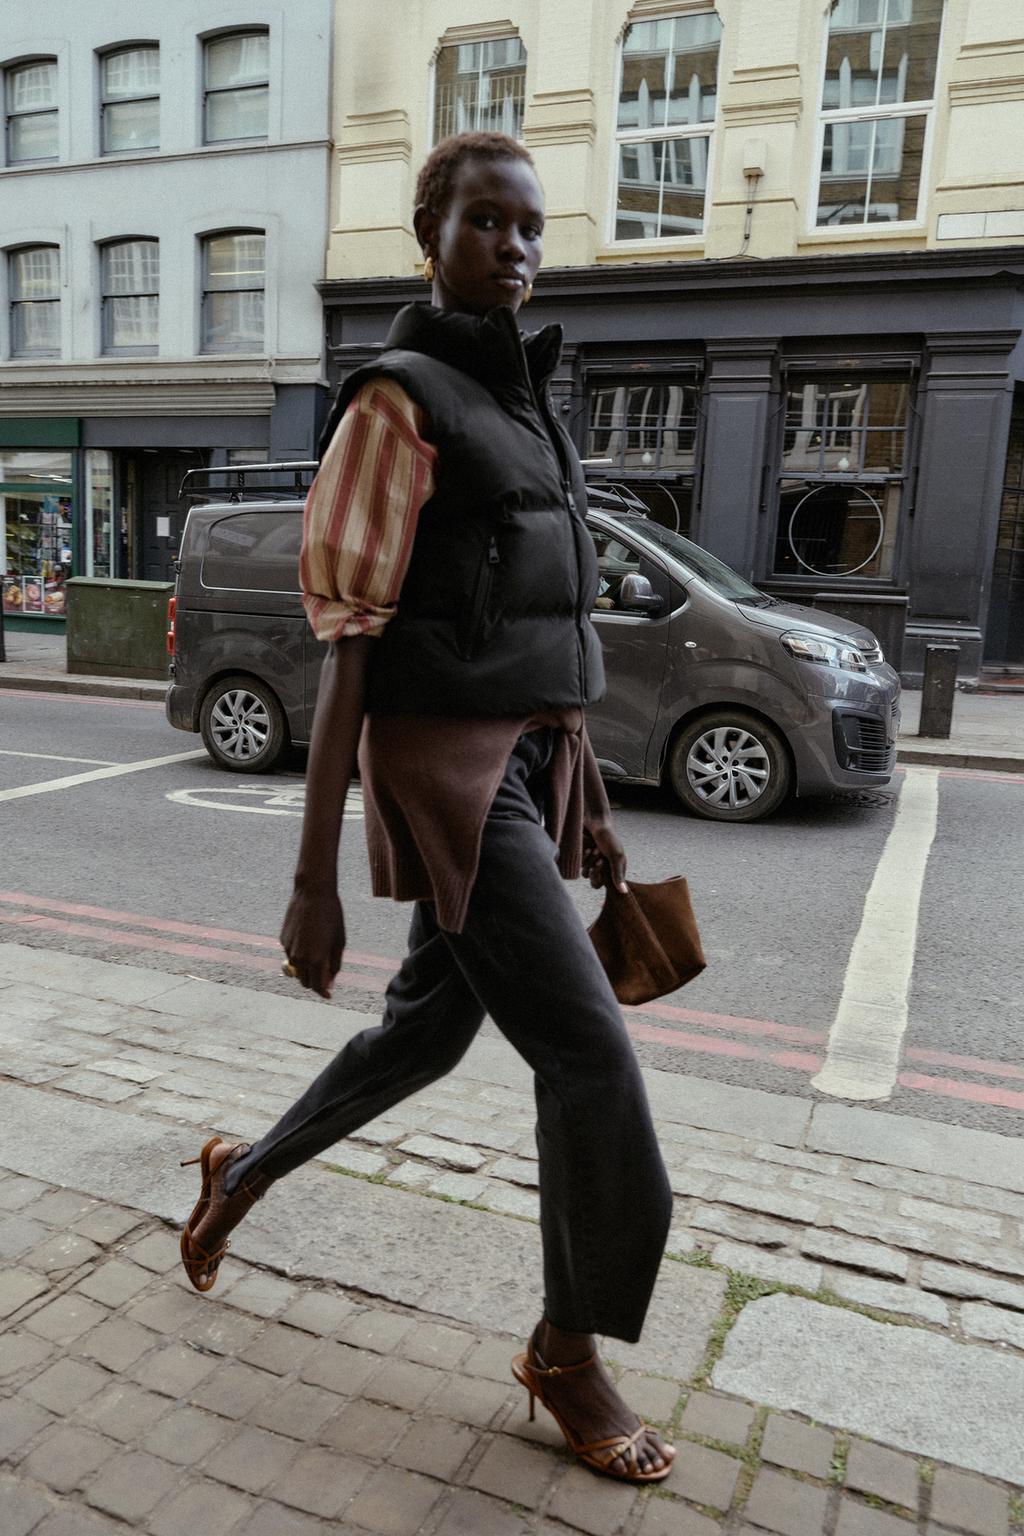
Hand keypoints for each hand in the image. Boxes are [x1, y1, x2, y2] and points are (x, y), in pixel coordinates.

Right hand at [279, 884, 344, 999]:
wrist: (312, 893)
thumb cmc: (331, 916)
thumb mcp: (339, 942)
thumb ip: (334, 964)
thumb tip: (330, 982)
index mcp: (316, 959)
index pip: (317, 986)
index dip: (323, 992)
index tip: (328, 995)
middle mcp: (300, 958)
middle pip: (305, 982)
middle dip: (315, 982)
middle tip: (325, 975)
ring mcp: (289, 949)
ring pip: (297, 969)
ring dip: (306, 969)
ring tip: (318, 953)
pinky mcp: (283, 940)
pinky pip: (291, 954)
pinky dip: (299, 954)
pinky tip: (308, 938)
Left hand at [582, 820, 627, 892]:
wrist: (594, 820)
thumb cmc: (608, 836)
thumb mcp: (616, 855)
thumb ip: (618, 874)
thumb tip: (624, 892)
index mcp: (615, 868)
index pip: (609, 887)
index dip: (605, 883)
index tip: (603, 875)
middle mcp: (603, 868)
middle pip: (595, 882)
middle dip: (596, 872)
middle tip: (600, 860)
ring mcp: (591, 863)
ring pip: (586, 874)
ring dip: (590, 862)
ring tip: (594, 849)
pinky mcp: (582, 858)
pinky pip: (579, 867)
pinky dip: (583, 858)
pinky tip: (587, 848)